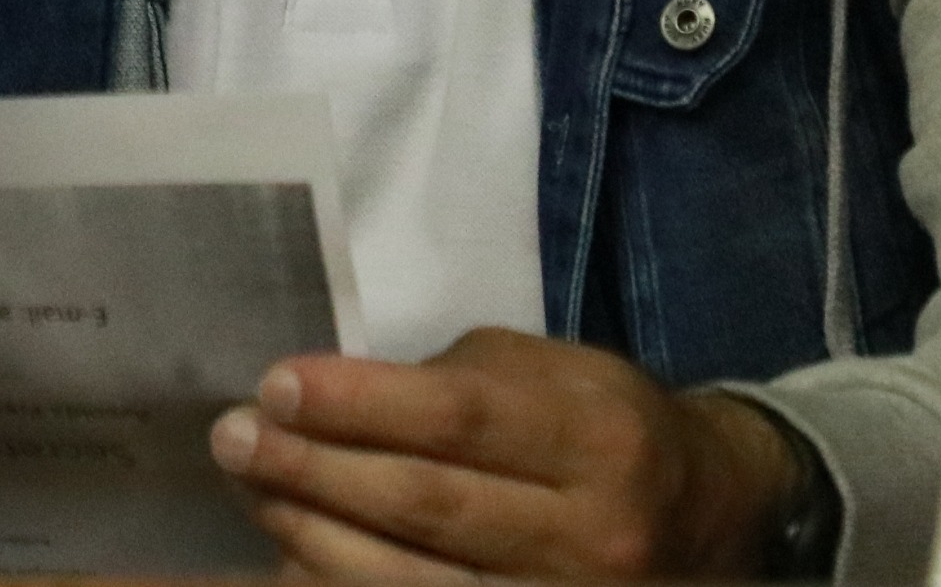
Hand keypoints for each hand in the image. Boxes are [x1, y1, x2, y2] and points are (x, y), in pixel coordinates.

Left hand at [208, 325, 811, 579]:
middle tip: (236, 437)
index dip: (361, 403)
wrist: (704, 520)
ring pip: (412, 580)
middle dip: (315, 469)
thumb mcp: (557, 375)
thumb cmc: (606, 426)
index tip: (279, 384)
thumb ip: (457, 382)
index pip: (462, 419)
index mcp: (599, 438)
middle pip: (427, 504)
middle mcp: (589, 533)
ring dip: (313, 534)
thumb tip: (332, 398)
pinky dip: (346, 586)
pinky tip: (295, 554)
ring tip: (251, 489)